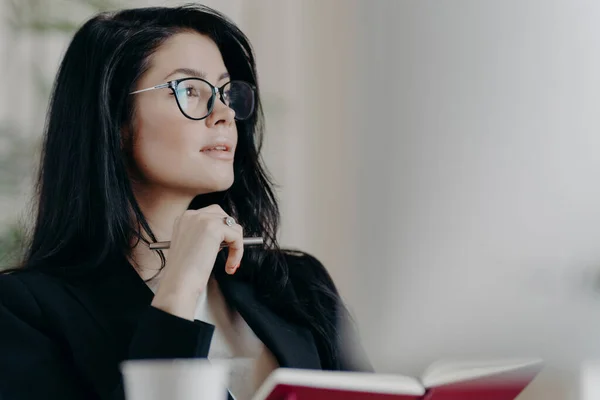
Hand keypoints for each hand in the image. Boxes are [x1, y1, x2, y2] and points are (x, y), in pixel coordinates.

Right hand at [151, 205, 242, 319]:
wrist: (178, 283)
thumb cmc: (183, 273)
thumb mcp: (191, 247)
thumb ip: (203, 236)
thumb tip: (224, 237)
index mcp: (184, 219)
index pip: (211, 216)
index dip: (221, 234)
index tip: (221, 251)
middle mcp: (192, 215)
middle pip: (223, 216)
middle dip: (230, 235)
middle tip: (229, 255)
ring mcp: (203, 219)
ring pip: (233, 226)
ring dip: (236, 245)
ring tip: (230, 263)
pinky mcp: (214, 228)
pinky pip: (237, 236)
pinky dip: (238, 251)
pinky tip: (230, 265)